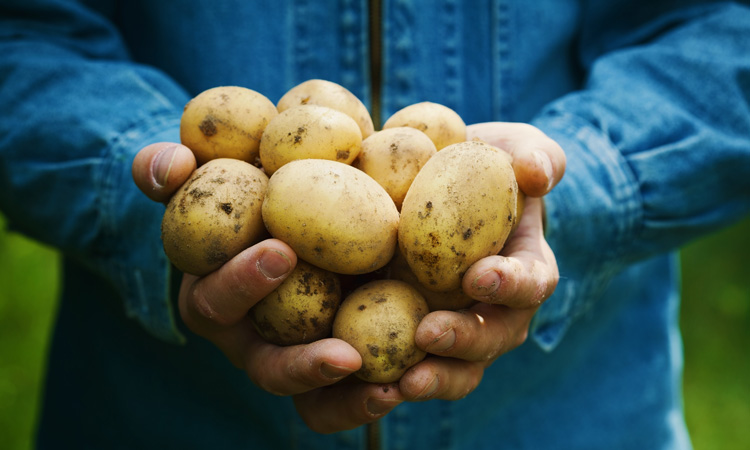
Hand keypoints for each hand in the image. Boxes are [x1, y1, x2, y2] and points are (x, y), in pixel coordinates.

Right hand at [133, 143, 400, 432]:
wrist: (303, 205)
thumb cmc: (250, 190)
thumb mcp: (211, 173)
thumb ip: (174, 169)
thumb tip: (171, 165)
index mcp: (217, 297)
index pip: (217, 300)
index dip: (242, 282)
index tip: (282, 251)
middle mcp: (255, 339)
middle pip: (269, 369)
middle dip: (301, 365)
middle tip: (345, 355)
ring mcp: (297, 358)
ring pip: (313, 400)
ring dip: (348, 401)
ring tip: (388, 392)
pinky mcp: (337, 363)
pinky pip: (349, 399)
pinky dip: (372, 398)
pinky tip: (408, 386)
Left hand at [396, 122, 563, 401]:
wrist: (433, 187)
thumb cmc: (480, 166)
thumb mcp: (512, 148)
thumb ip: (535, 155)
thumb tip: (536, 173)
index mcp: (524, 269)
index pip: (531, 282)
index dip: (511, 283)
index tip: (479, 275)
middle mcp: (496, 310)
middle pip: (492, 338)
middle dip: (464, 340)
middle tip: (429, 333)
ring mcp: (457, 330)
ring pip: (457, 370)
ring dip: (433, 379)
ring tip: (402, 384)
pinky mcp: (413, 339)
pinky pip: (409, 371)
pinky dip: (390, 383)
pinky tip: (363, 383)